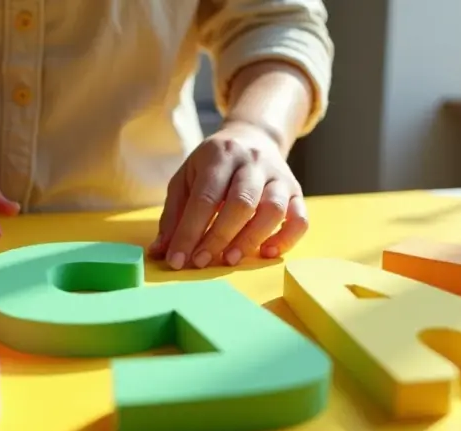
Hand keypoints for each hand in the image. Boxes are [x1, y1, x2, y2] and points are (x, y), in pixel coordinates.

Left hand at [150, 121, 307, 269]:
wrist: (252, 137)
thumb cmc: (213, 165)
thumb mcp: (186, 179)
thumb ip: (174, 215)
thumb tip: (160, 252)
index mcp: (219, 155)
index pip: (204, 198)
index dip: (189, 232)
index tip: (177, 259)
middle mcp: (252, 162)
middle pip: (241, 203)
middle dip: (218, 237)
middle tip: (201, 262)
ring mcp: (278, 176)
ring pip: (272, 209)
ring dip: (251, 239)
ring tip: (230, 259)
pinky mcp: (296, 191)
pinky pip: (300, 218)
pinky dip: (287, 239)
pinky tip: (266, 252)